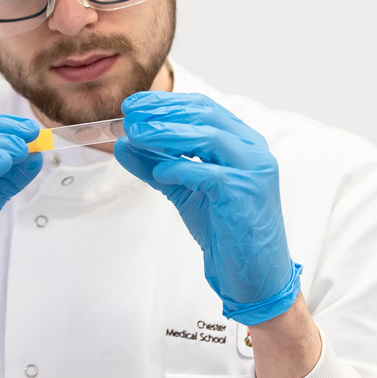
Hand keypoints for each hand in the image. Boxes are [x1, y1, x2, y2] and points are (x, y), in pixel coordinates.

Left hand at [113, 91, 301, 324]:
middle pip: (205, 115)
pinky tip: (160, 173)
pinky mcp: (246, 195)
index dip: (165, 103)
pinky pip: (209, 174)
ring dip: (167, 133)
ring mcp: (253, 171)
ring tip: (137, 135)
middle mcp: (252, 150)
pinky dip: (180, 169)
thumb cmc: (224, 228)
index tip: (133, 105)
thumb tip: (122, 144)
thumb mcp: (183, 190)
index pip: (202, 108)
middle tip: (131, 117)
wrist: (254, 274)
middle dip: (163, 113)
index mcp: (241, 142)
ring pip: (209, 137)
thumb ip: (155, 165)